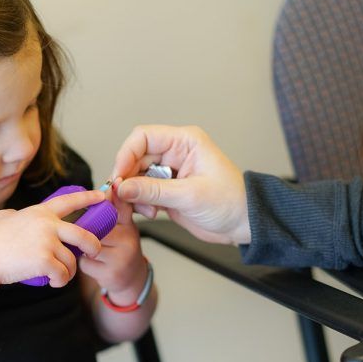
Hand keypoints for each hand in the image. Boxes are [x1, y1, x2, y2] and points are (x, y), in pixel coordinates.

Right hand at [0, 190, 104, 285]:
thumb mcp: (3, 219)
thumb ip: (14, 216)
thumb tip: (13, 215)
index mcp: (40, 212)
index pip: (70, 201)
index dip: (88, 198)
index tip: (102, 196)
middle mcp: (48, 225)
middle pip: (84, 235)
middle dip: (93, 246)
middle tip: (94, 252)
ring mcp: (47, 242)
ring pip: (72, 261)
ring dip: (69, 272)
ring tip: (60, 276)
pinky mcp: (45, 260)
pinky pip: (62, 274)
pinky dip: (60, 281)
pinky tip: (53, 282)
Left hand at [79, 185, 147, 304]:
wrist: (132, 280)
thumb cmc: (121, 249)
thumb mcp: (124, 228)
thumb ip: (116, 209)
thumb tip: (109, 187)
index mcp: (129, 226)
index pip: (121, 207)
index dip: (115, 195)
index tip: (114, 183)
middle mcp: (129, 240)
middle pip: (97, 228)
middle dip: (86, 230)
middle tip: (83, 231)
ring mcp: (121, 258)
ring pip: (88, 246)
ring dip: (83, 248)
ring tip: (91, 250)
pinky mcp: (111, 274)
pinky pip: (86, 264)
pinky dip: (84, 264)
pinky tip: (94, 264)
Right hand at [112, 125, 250, 243]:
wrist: (243, 224)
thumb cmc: (230, 202)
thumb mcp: (190, 196)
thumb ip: (153, 191)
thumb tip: (122, 187)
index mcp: (185, 142)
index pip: (144, 137)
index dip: (126, 155)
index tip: (118, 177)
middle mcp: (174, 153)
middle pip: (135, 158)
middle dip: (126, 179)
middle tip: (121, 197)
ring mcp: (169, 172)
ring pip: (135, 176)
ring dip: (133, 194)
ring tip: (145, 209)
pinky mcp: (166, 190)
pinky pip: (142, 192)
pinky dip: (139, 203)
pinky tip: (150, 213)